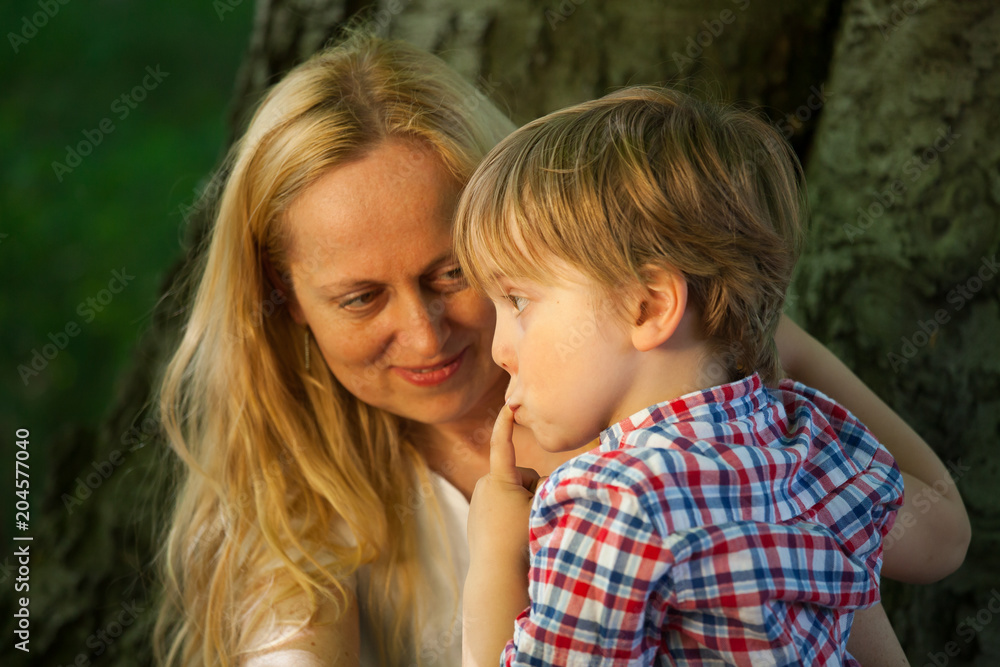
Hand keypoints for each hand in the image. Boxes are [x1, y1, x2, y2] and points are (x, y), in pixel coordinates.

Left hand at [467, 403, 540, 567]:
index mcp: (499, 480)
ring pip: (512, 491)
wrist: (495, 572)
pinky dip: (509, 513)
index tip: (510, 404)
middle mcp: (484, 485)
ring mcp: (478, 500)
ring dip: (522, 502)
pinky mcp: (477, 513)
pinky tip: (510, 532)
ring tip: (519, 528)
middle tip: (530, 516)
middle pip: (521, 477)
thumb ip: (549, 488)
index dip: (506, 423)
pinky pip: (501, 505)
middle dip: (531, 490)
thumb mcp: (540, 508)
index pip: (502, 444)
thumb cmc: (520, 539)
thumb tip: (551, 481)